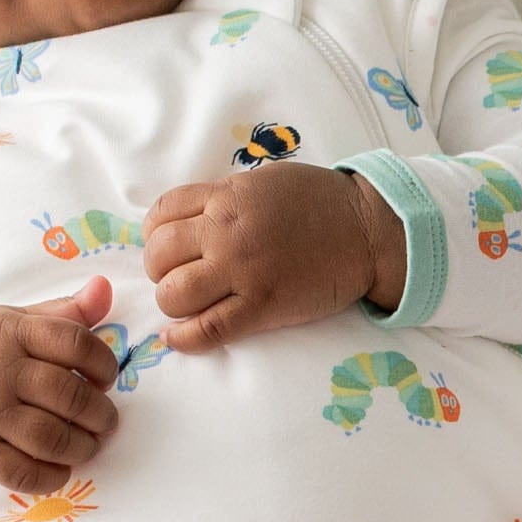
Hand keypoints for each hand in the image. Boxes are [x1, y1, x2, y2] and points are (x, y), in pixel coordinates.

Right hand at [0, 278, 118, 490]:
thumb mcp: (12, 320)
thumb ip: (63, 311)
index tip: (104, 377)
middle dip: (100, 414)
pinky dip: (51, 476)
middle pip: (69, 395)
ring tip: (89, 444)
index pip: (75, 343)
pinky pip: (22, 472)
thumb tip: (105, 288)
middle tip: (105, 420)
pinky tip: (61, 468)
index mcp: (11, 332)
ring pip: (51, 437)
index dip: (104, 364)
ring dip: (82, 447)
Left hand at [143, 164, 403, 354]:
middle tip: (179, 277)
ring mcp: (243, 271)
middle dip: (160, 270)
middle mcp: (226, 231)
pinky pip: (208, 329)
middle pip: (159, 256)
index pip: (161, 214)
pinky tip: (178, 338)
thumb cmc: (320, 202)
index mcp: (226, 197)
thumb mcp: (263, 183)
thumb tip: (192, 219)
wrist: (367, 230)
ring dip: (171, 302)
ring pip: (174, 294)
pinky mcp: (263, 306)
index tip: (168, 246)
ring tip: (187, 304)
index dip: (154, 234)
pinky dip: (183, 339)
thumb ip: (225, 198)